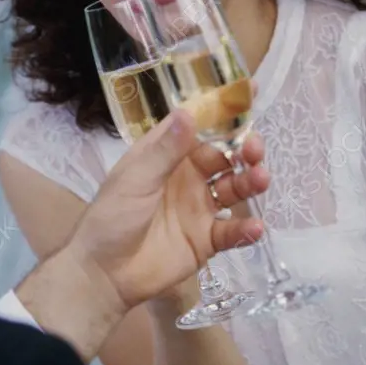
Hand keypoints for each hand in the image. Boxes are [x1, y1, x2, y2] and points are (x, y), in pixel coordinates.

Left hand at [67, 108, 268, 311]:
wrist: (104, 274)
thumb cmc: (112, 218)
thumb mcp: (136, 180)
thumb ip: (165, 150)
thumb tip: (189, 113)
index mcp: (167, 156)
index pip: (199, 125)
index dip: (223, 109)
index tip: (251, 89)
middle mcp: (187, 177)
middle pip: (226, 156)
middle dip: (245, 149)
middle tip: (255, 150)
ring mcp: (199, 209)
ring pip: (235, 189)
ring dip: (251, 182)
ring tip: (260, 179)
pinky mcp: (206, 240)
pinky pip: (233, 230)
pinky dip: (246, 229)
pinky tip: (254, 228)